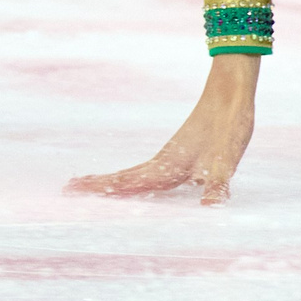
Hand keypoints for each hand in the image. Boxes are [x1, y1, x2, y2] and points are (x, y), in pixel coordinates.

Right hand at [67, 54, 258, 204]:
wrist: (232, 91)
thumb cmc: (230, 124)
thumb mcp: (227, 157)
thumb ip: (218, 184)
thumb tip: (211, 209)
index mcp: (168, 166)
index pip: (127, 181)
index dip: (102, 188)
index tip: (72, 188)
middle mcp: (165, 162)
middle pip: (124, 177)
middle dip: (98, 185)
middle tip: (68, 188)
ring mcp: (172, 157)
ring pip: (136, 173)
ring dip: (115, 182)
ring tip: (93, 186)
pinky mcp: (184, 154)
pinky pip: (152, 171)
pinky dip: (137, 178)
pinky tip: (139, 183)